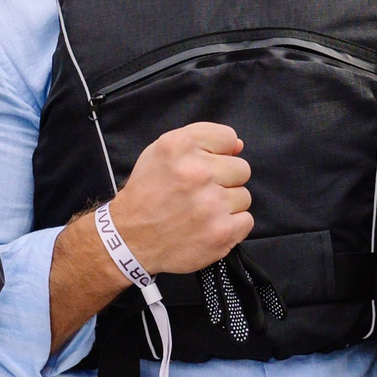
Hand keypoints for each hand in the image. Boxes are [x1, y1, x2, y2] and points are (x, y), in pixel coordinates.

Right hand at [108, 122, 253, 274]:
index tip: (205, 165)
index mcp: (179, 146)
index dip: (218, 152)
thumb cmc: (146, 194)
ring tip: (201, 212)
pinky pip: (246, 221)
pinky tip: (209, 227)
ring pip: (244, 196)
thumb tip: (237, 145)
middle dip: (224, 180)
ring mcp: (211, 204)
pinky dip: (231, 226)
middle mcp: (197, 172)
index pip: (227, 137)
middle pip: (241, 168)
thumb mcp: (159, 153)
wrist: (129, 239)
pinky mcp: (221, 232)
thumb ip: (197, 141)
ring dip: (226, 205)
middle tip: (200, 193)